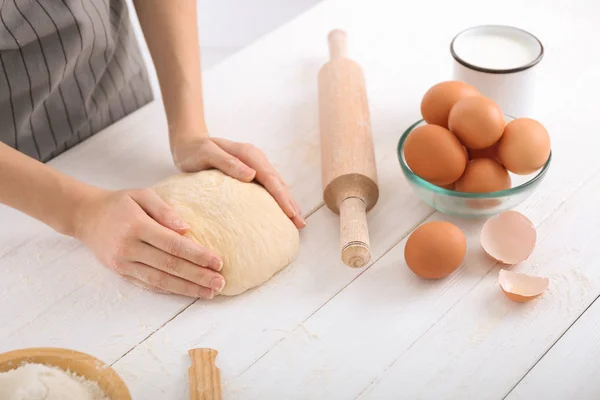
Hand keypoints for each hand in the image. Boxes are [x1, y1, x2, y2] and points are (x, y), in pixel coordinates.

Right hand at [73, 188, 224, 298]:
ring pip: (160, 280)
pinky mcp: (120, 273)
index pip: (173, 245)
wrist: (84, 216)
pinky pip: (148, 284)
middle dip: (198, 276)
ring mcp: (123, 264)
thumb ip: (165, 210)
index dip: (197, 255)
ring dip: (187, 289)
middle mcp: (129, 248)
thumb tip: (186, 228)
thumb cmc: (119, 203)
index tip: (218, 262)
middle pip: (170, 266)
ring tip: (209, 293)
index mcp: (138, 227)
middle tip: (220, 283)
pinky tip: (187, 292)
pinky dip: (169, 290)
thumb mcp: (142, 195)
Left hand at [171, 137, 305, 228]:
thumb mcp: (207, 154)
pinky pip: (269, 187)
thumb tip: (251, 175)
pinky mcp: (251, 173)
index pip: (271, 179)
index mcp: (249, 155)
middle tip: (300, 224)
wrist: (189, 143)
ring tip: (297, 221)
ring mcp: (255, 166)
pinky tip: (281, 212)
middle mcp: (256, 159)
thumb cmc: (194, 150)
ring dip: (287, 202)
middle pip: (279, 183)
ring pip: (277, 186)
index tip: (291, 213)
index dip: (282, 197)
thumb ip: (228, 163)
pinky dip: (278, 199)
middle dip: (291, 203)